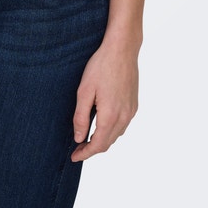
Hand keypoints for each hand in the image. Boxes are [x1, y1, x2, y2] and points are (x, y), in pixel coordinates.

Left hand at [70, 39, 138, 161]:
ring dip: (102, 140)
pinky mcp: (134, 104)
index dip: (85, 154)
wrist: (122, 50)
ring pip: (116, 135)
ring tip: (87, 138)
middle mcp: (124, 117)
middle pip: (107, 143)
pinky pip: (123, 125)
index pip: (97, 145)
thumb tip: (79, 137)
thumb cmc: (101, 66)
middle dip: (92, 149)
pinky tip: (102, 124)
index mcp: (110, 116)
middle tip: (77, 149)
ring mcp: (131, 111)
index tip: (74, 157)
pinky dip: (112, 130)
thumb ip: (81, 116)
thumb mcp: (84, 91)